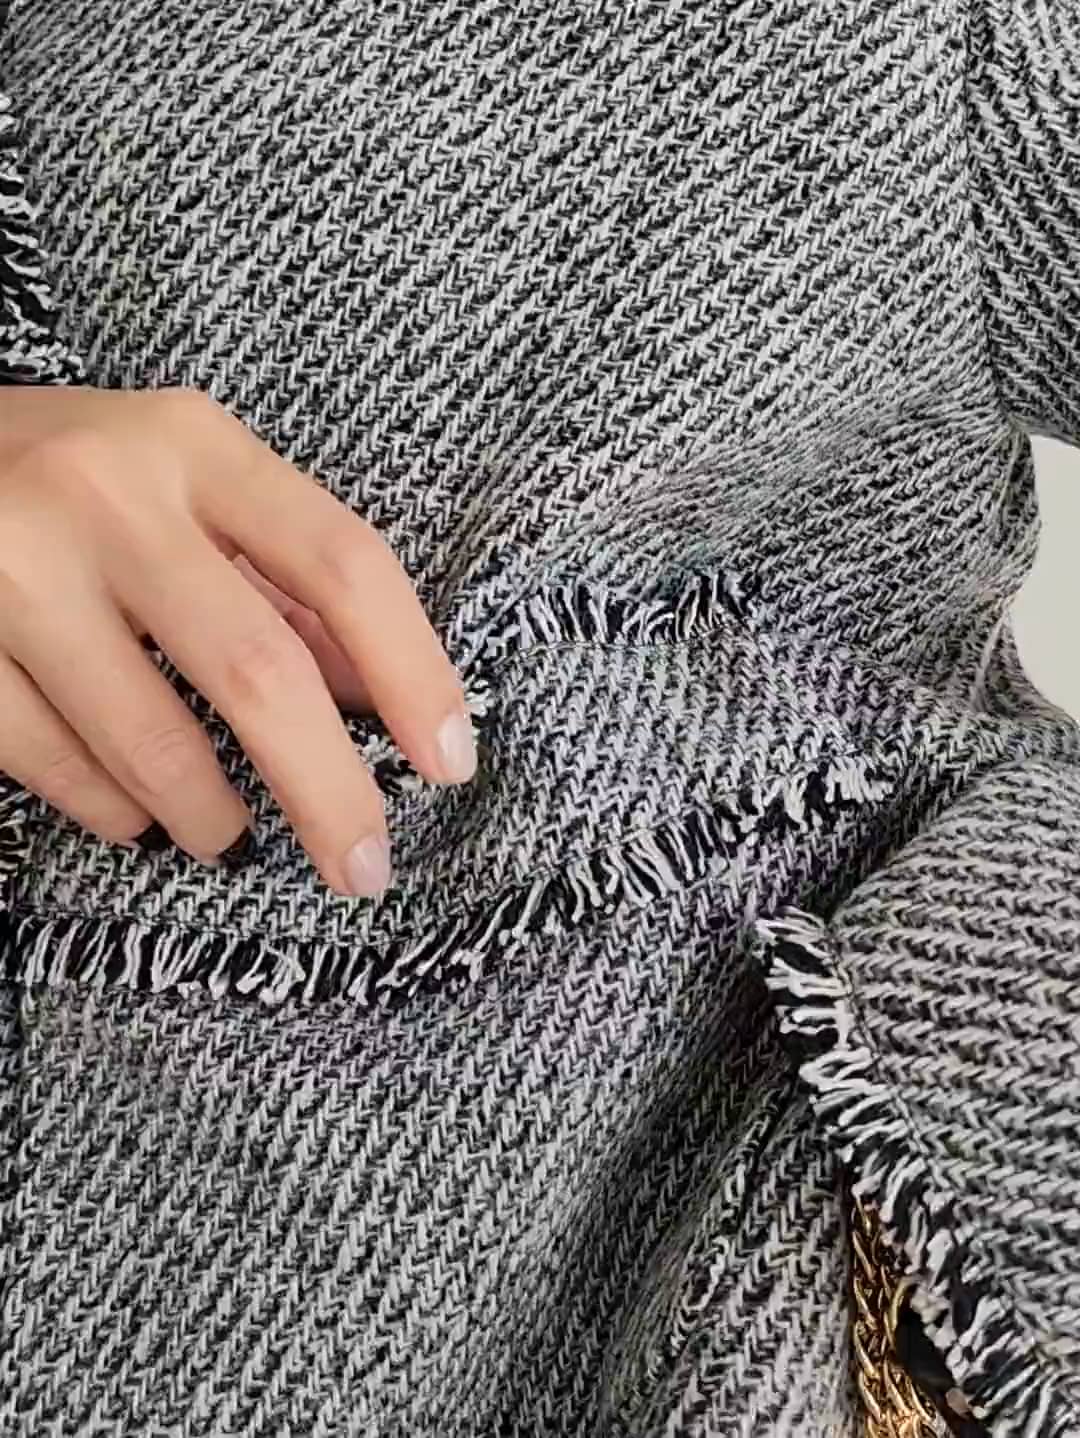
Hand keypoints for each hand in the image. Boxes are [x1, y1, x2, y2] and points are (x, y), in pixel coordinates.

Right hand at [0, 386, 475, 894]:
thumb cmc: (78, 482)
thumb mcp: (188, 490)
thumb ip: (283, 582)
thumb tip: (383, 699)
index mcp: (193, 445)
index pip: (342, 564)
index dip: (415, 673)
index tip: (450, 760)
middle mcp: (106, 496)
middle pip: (260, 672)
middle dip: (329, 792)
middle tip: (364, 868)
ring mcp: (12, 569)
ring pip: (151, 745)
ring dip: (211, 817)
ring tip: (225, 833)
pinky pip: (56, 770)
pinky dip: (115, 812)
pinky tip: (135, 810)